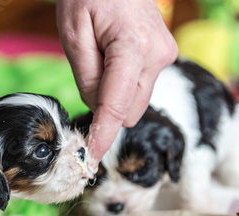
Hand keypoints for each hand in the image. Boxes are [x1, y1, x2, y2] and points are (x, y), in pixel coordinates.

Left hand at [57, 0, 177, 168]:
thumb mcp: (74, 34)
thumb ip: (87, 77)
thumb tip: (99, 110)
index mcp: (132, 48)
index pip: (116, 107)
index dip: (103, 136)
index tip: (91, 158)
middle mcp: (157, 55)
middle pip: (129, 111)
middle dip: (106, 110)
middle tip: (86, 79)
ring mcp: (164, 55)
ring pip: (136, 101)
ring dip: (115, 96)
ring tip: (100, 58)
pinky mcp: (164, 54)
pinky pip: (141, 86)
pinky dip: (123, 85)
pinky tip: (113, 59)